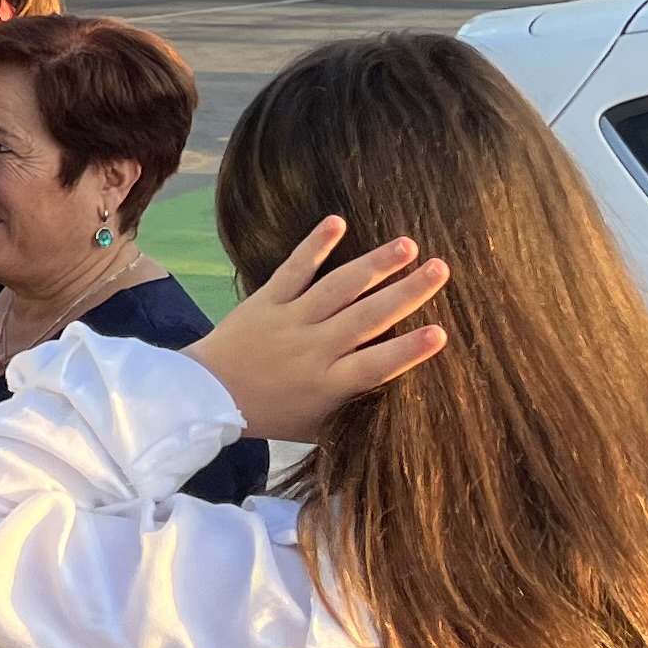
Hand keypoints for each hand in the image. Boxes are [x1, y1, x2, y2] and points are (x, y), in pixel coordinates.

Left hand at [186, 216, 449, 441]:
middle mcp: (314, 348)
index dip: (408, 350)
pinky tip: (337, 221)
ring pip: (338, 287)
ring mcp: (290, 320)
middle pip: (367, 317)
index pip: (376, 365)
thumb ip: (354, 408)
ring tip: (407, 244)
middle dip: (407, 292)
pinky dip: (314, 244)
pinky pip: (294, 269)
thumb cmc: (270, 414)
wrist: (206, 396)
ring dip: (374, 264)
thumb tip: (399, 395)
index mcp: (329, 383)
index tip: (441, 332)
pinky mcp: (266, 300)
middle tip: (441, 269)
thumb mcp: (317, 426)